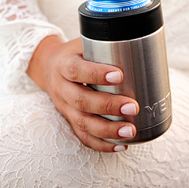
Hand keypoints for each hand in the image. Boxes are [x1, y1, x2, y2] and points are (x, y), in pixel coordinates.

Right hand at [27, 36, 138, 152]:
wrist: (48, 67)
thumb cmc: (75, 53)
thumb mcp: (83, 43)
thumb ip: (104, 43)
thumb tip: (139, 42)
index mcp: (64, 65)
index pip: (76, 70)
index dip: (96, 74)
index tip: (120, 75)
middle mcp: (61, 88)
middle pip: (80, 101)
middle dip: (108, 106)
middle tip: (133, 107)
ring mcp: (64, 107)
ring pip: (82, 123)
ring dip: (107, 130)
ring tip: (130, 131)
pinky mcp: (70, 120)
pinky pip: (83, 136)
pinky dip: (102, 143)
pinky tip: (121, 145)